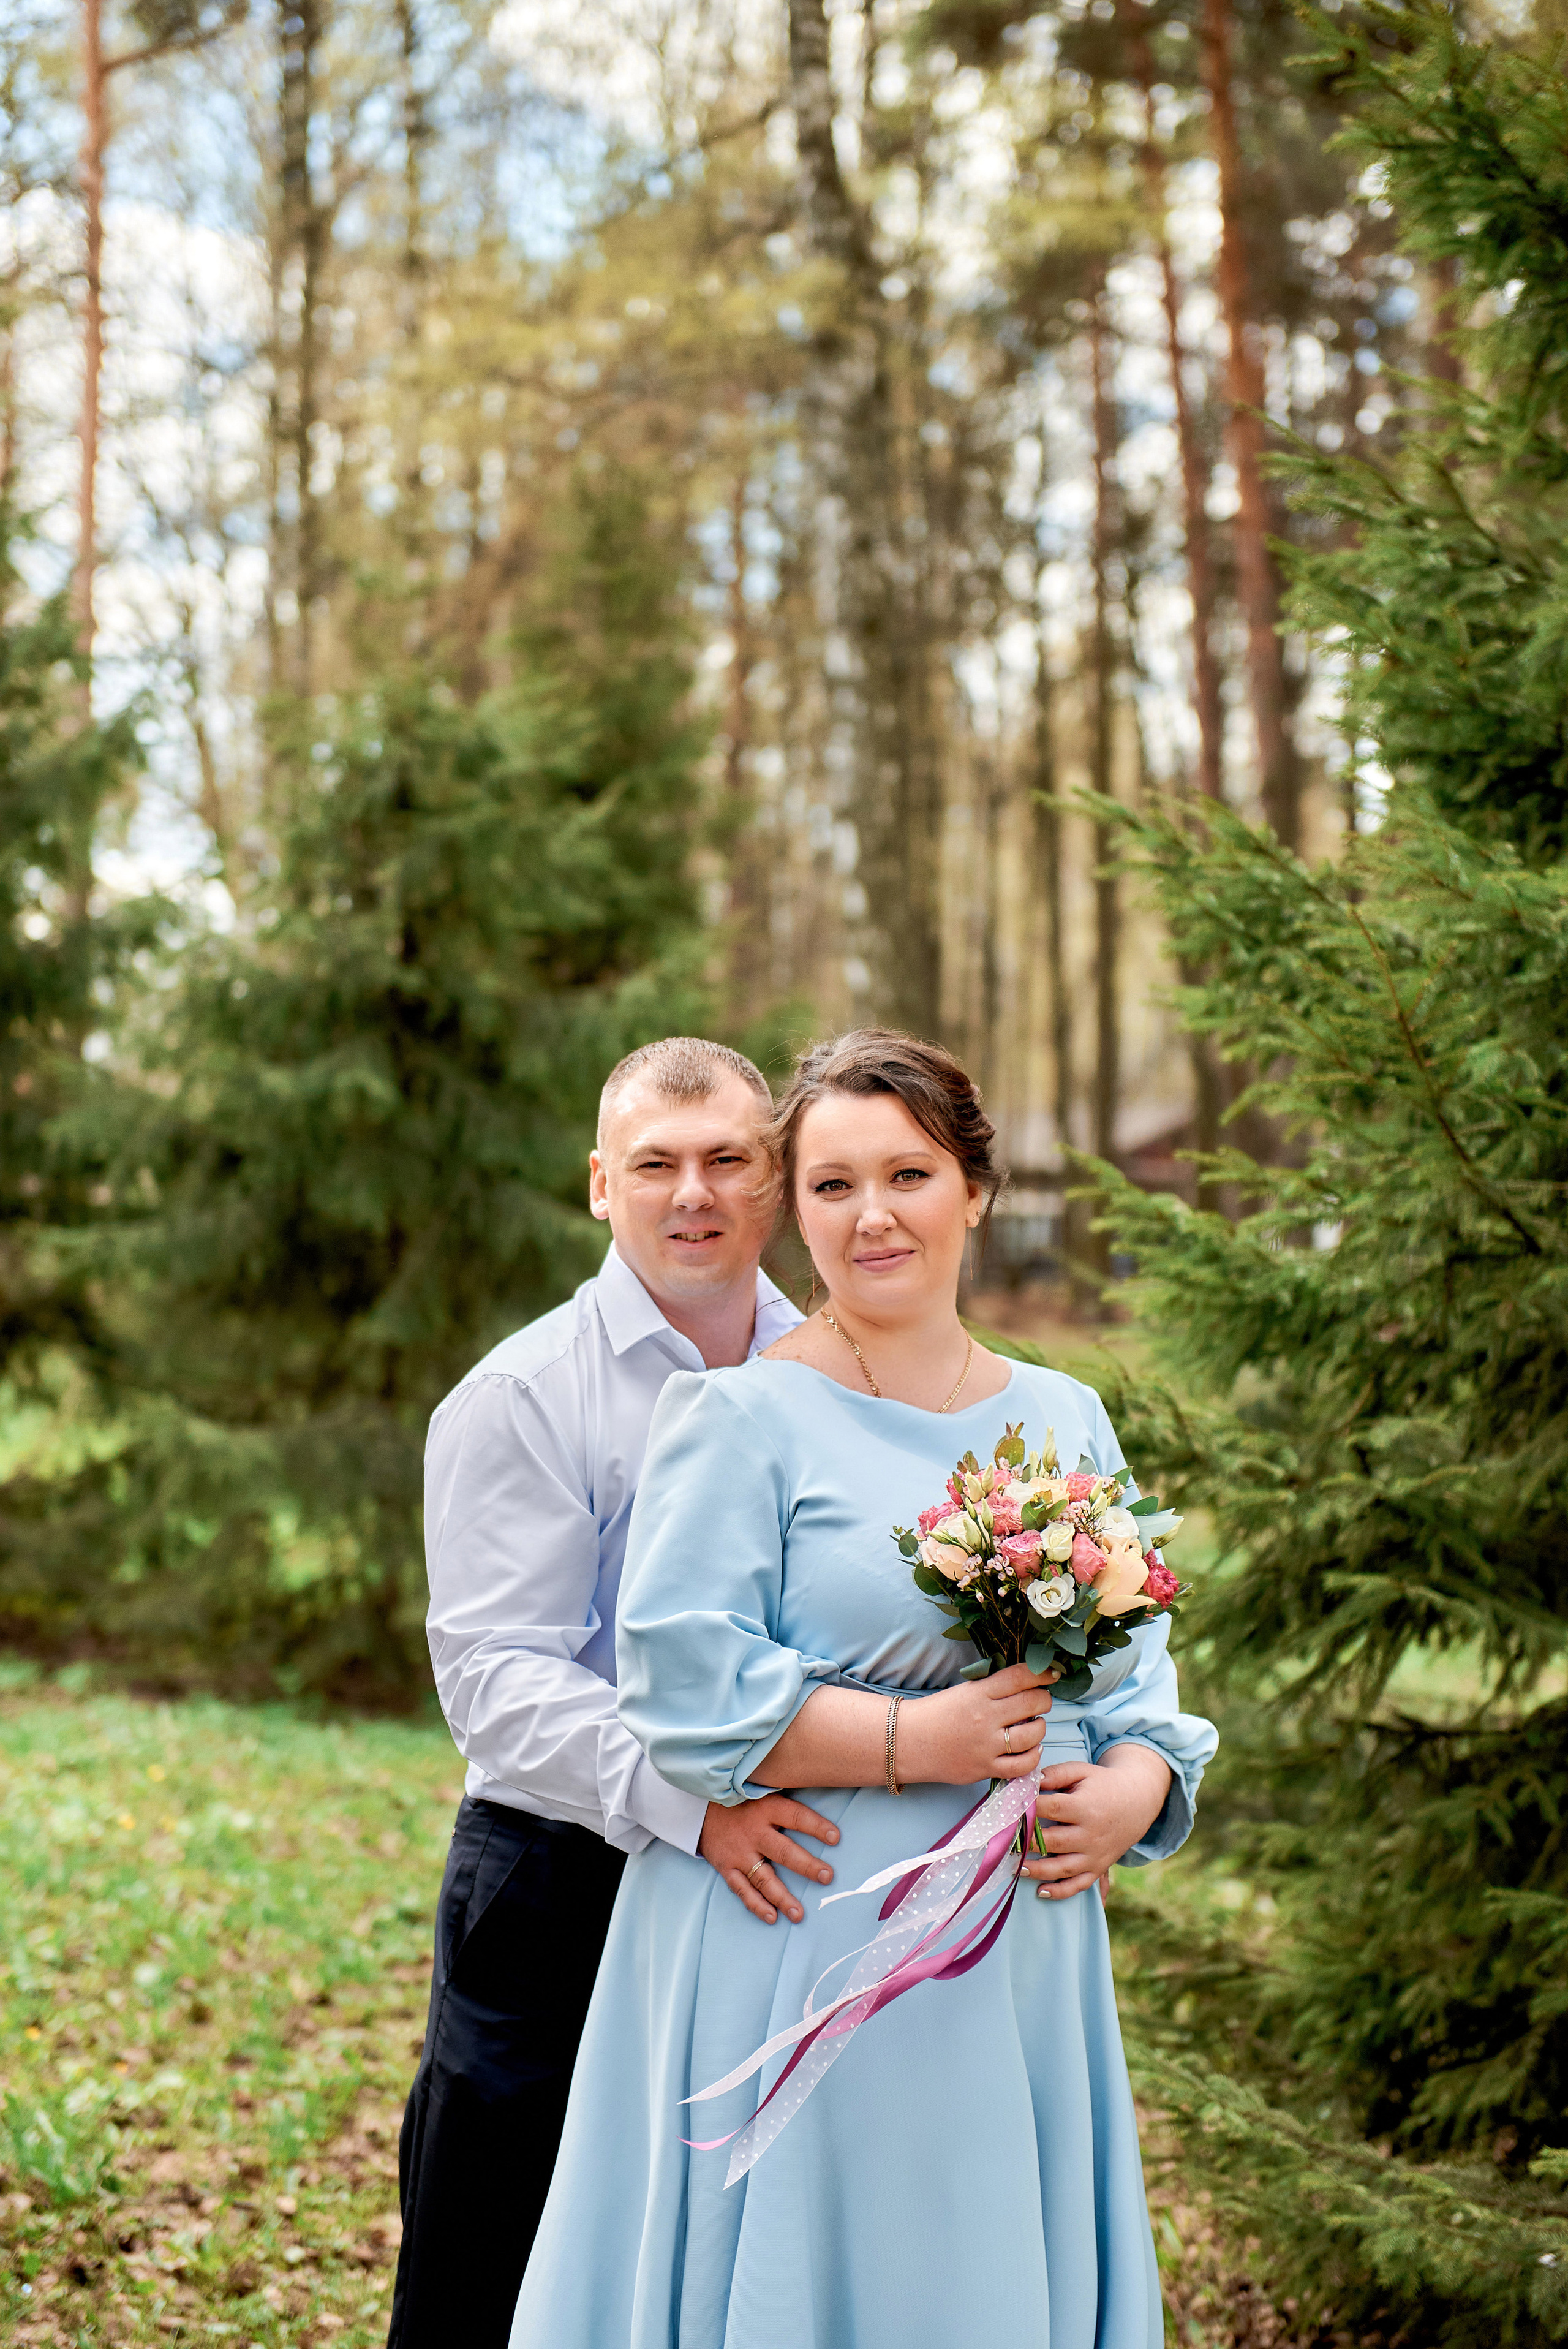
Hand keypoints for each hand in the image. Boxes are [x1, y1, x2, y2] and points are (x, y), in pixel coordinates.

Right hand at [699, 1793, 840, 1924]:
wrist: (701, 1808)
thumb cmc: (742, 1800)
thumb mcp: (763, 1791)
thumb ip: (786, 1800)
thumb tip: (818, 1792)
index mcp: (766, 1809)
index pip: (796, 1817)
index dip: (816, 1827)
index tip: (836, 1838)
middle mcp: (754, 1833)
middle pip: (784, 1852)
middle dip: (807, 1866)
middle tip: (827, 1877)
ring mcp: (739, 1853)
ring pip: (764, 1878)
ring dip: (782, 1897)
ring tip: (799, 1914)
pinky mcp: (727, 1868)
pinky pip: (742, 1890)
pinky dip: (756, 1904)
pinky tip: (772, 1917)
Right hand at [897, 1663, 1054, 1787]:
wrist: (909, 1742)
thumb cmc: (938, 1713)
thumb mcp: (964, 1691)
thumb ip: (992, 1687)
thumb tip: (1027, 1682)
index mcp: (978, 1693)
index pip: (1019, 1677)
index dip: (1042, 1673)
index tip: (1052, 1674)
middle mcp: (985, 1717)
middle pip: (1032, 1703)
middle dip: (1044, 1700)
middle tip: (1042, 1700)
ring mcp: (986, 1745)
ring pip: (1032, 1735)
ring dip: (1040, 1727)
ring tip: (1035, 1724)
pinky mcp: (985, 1768)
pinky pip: (1022, 1765)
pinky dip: (1033, 1756)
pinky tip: (1032, 1748)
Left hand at [1021, 1745, 1171, 1901]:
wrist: (1137, 1801)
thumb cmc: (1102, 1784)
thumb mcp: (1081, 1771)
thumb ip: (1055, 1774)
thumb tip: (1028, 1781)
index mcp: (1085, 1807)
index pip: (1051, 1808)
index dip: (1027, 1807)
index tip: (1008, 1807)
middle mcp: (1091, 1834)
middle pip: (1053, 1841)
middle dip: (1027, 1842)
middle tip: (1004, 1841)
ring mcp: (1096, 1854)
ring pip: (1063, 1868)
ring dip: (1037, 1870)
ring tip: (1015, 1867)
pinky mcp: (1099, 1867)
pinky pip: (1080, 1885)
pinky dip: (1061, 1891)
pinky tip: (1041, 1892)